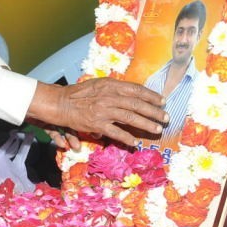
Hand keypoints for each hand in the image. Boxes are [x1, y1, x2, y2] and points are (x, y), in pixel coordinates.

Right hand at [28, 78, 167, 147]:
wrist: (60, 103)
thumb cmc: (79, 93)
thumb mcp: (99, 84)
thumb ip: (115, 88)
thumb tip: (133, 94)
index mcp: (110, 85)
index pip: (136, 89)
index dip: (151, 96)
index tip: (162, 101)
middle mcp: (109, 96)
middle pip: (137, 104)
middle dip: (154, 111)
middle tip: (166, 117)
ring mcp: (104, 111)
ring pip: (131, 118)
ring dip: (147, 124)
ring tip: (157, 129)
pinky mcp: (97, 124)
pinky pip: (116, 132)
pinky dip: (127, 138)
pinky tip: (135, 142)